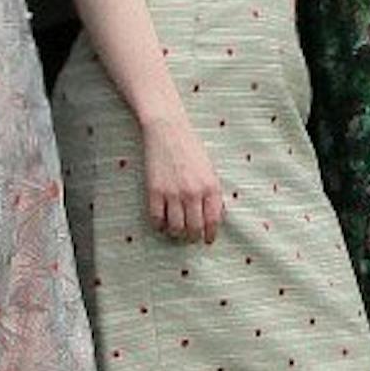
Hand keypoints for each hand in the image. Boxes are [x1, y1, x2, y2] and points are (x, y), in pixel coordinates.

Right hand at [141, 113, 224, 244]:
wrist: (168, 130)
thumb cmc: (190, 148)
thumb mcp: (209, 170)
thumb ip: (212, 193)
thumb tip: (214, 216)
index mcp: (211, 187)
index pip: (213, 221)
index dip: (210, 234)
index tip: (208, 240)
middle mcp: (193, 193)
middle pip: (194, 229)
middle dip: (193, 237)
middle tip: (190, 238)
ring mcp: (173, 193)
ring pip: (176, 228)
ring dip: (176, 234)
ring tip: (176, 231)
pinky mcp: (155, 191)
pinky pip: (157, 219)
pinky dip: (159, 225)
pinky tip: (161, 223)